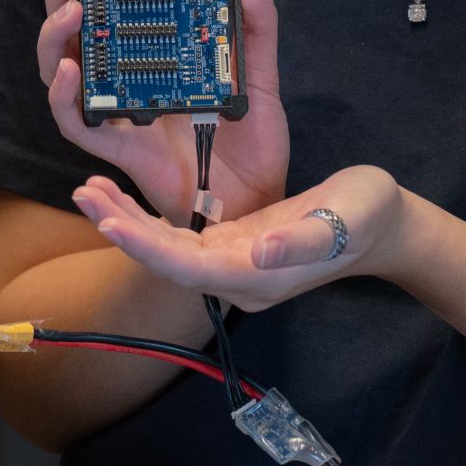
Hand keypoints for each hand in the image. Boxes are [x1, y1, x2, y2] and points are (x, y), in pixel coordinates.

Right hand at [38, 0, 288, 223]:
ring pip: (58, 66)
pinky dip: (64, 96)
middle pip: (73, 25)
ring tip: (73, 8)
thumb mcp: (259, 77)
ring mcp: (113, 111)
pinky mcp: (115, 148)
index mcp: (149, 53)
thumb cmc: (250, 144)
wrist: (256, 201)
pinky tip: (70, 70)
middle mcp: (122, 77)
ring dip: (56, 35)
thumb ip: (254, 28)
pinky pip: (75, 121)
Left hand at [73, 164, 404, 311]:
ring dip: (127, 222)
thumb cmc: (367, 217)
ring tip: (88, 190)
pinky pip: (179, 237)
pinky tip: (121, 199)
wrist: (384, 225)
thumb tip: (260, 252)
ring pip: (167, 248)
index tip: (109, 224)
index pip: (189, 267)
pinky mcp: (233, 243)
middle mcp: (239, 275)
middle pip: (167, 259)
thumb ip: (301, 242)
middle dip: (122, 229)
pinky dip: (148, 218)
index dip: (146, 247)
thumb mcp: (344, 219)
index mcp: (259, 275)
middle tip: (82, 193)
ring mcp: (234, 262)